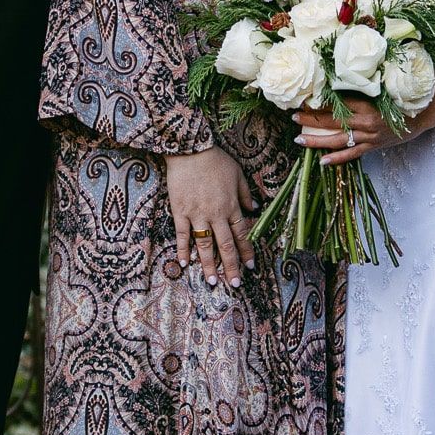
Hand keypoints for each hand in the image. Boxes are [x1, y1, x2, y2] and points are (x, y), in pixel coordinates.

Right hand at [166, 145, 255, 287]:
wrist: (190, 150)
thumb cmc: (215, 160)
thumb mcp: (238, 174)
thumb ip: (245, 193)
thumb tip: (254, 209)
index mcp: (231, 206)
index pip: (241, 234)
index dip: (246, 251)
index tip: (251, 266)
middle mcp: (216, 214)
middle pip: (225, 245)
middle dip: (231, 266)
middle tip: (234, 284)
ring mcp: (197, 214)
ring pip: (204, 245)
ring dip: (209, 265)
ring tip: (211, 281)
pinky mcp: (180, 211)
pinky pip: (182, 235)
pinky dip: (184, 250)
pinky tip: (185, 264)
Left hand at [293, 94, 433, 166]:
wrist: (425, 114)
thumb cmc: (402, 98)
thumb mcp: (383, 89)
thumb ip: (362, 88)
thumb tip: (337, 82)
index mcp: (369, 104)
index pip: (339, 104)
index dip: (320, 103)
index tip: (303, 100)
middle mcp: (367, 122)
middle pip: (334, 122)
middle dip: (311, 120)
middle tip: (293, 117)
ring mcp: (370, 137)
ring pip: (339, 140)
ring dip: (318, 140)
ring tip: (299, 139)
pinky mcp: (374, 147)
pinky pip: (352, 154)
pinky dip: (337, 158)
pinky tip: (322, 161)